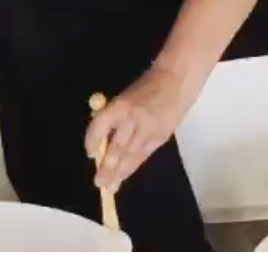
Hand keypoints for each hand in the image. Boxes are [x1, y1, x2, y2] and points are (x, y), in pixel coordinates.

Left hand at [84, 65, 193, 192]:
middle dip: (107, 167)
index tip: (90, 154)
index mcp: (121, 105)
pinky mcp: (160, 138)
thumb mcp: (126, 96)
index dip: (92, 141)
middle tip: (98, 183)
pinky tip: (125, 176)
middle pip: (117, 148)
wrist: (177, 81)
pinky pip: (144, 155)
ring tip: (110, 187)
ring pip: (131, 156)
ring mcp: (148, 131)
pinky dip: (134, 166)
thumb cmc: (148, 85)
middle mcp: (133, 120)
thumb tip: (101, 140)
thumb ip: (114, 117)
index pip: (100, 126)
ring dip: (119, 173)